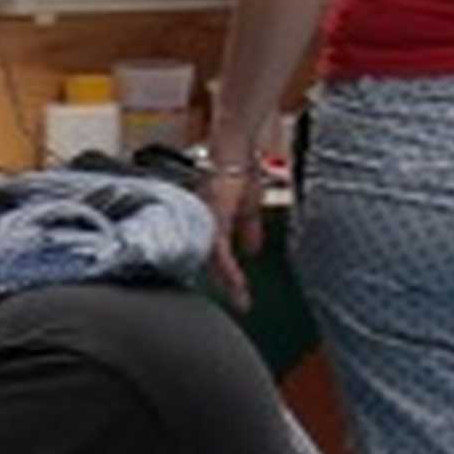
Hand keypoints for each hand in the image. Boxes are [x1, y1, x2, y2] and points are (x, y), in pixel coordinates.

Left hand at [196, 159, 263, 304]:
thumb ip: (248, 231)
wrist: (236, 150)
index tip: (239, 295)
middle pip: (209, 262)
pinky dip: (229, 270)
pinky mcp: (214, 219)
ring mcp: (205, 222)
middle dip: (224, 284)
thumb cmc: (240, 170)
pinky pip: (219, 251)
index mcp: (209, 225)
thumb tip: (251, 253)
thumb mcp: (248, 208)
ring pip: (212, 260)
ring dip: (227, 281)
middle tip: (239, 303)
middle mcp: (202, 225)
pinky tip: (239, 283)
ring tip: (240, 298)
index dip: (225, 277)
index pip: (214, 257)